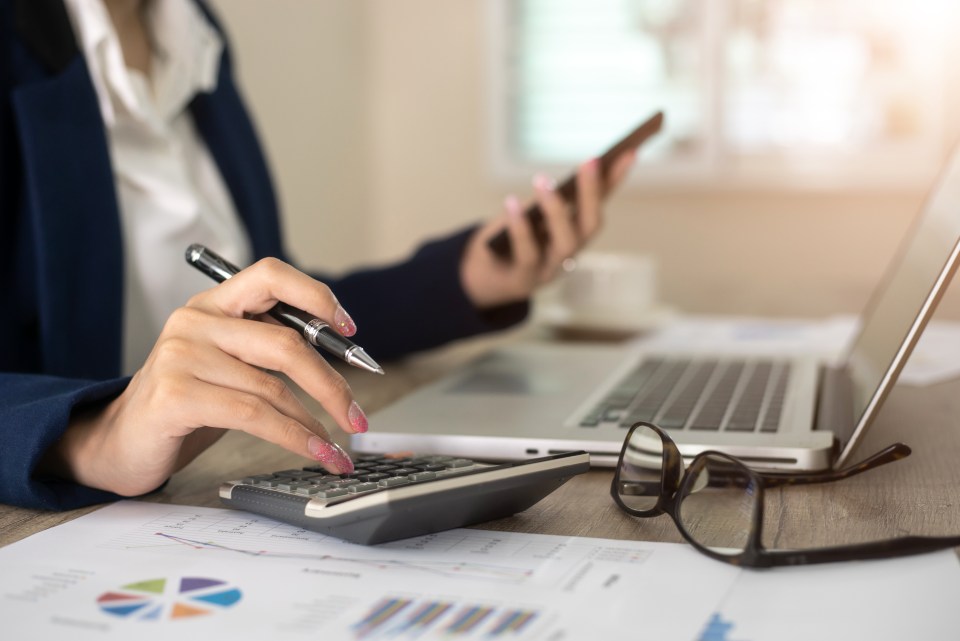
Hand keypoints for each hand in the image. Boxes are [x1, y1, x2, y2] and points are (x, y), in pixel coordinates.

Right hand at [40, 259, 366, 495]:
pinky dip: (295, 438)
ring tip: (339, 447)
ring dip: (316, 423)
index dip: (316, 295)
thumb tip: (341, 359)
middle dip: (332, 384)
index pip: (271, 275)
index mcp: (214, 304)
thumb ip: (270, 350)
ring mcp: (181, 356)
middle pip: (286, 342)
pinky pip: (255, 416)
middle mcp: (195, 321)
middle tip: (357, 416)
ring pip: (273, 388)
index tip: (350, 329)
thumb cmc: (186, 403)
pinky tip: (316, 452)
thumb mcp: (230, 364)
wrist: (119, 442)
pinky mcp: (176, 395)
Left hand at [460, 149, 636, 308]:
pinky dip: (520, 228)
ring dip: (556, 210)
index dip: (615, 179)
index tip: (629, 152)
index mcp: (574, 233)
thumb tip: (565, 176)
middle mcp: (569, 252)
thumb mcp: (530, 213)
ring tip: (543, 181)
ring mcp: (550, 268)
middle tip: (590, 162)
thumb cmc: (509, 239)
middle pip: (590, 225)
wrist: (481, 279)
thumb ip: (550, 198)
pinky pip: (527, 254)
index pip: (601, 203)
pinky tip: (511, 203)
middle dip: (592, 193)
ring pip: (565, 243)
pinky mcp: (524, 279)